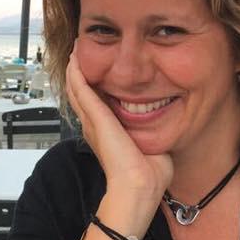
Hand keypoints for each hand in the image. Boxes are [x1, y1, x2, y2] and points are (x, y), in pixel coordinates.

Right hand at [65, 43, 172, 234]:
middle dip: (80, 73)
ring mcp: (92, 122)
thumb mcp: (150, 145)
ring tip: (75, 52)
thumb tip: (164, 122)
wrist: (139, 188)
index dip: (93, 85)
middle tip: (79, 53)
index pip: (95, 104)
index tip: (97, 67)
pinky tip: (76, 60)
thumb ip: (152, 131)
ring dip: (75, 70)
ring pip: (77, 89)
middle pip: (81, 93)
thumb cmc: (148, 175)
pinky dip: (77, 74)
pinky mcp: (95, 119)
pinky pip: (81, 90)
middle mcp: (95, 126)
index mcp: (107, 133)